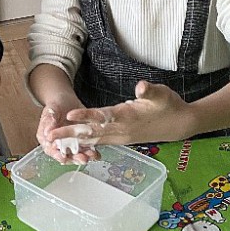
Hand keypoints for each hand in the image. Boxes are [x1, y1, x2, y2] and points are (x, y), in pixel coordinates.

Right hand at [37, 104, 98, 165]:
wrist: (66, 100)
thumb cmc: (56, 104)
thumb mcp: (51, 110)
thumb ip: (49, 121)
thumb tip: (48, 133)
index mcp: (46, 138)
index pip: (50, 150)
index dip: (57, 155)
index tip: (64, 158)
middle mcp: (57, 144)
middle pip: (64, 155)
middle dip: (74, 158)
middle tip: (82, 159)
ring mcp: (69, 143)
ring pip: (75, 154)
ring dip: (84, 156)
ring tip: (92, 156)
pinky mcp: (80, 141)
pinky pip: (85, 149)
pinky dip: (91, 152)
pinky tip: (97, 153)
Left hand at [60, 81, 193, 147]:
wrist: (180, 125)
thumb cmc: (170, 106)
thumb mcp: (162, 94)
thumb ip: (150, 91)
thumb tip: (141, 86)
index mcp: (127, 117)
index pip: (102, 116)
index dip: (86, 115)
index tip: (68, 115)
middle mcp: (120, 130)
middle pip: (91, 133)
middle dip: (69, 134)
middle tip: (49, 136)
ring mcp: (120, 137)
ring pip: (92, 140)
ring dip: (72, 141)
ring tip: (53, 142)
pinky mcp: (120, 139)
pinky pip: (98, 142)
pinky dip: (84, 143)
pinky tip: (71, 144)